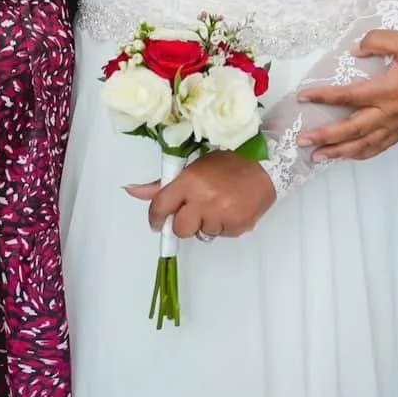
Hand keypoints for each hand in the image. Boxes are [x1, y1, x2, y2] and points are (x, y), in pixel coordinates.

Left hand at [125, 151, 276, 238]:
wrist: (267, 164)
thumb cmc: (227, 162)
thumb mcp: (193, 167)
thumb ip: (162, 185)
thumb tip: (130, 190)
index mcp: (189, 181)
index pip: (161, 206)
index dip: (155, 218)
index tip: (157, 222)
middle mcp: (203, 199)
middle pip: (180, 229)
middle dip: (184, 223)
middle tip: (196, 210)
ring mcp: (222, 215)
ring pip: (202, 233)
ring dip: (207, 223)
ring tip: (220, 204)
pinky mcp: (238, 226)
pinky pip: (222, 234)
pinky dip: (224, 225)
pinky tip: (232, 208)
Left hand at [294, 29, 397, 161]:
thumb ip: (378, 41)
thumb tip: (356, 50)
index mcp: (388, 90)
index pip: (349, 96)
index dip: (325, 97)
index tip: (305, 97)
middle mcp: (390, 112)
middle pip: (352, 129)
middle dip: (326, 136)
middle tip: (304, 141)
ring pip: (365, 144)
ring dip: (340, 152)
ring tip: (320, 157)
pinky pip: (381, 146)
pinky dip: (363, 153)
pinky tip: (352, 155)